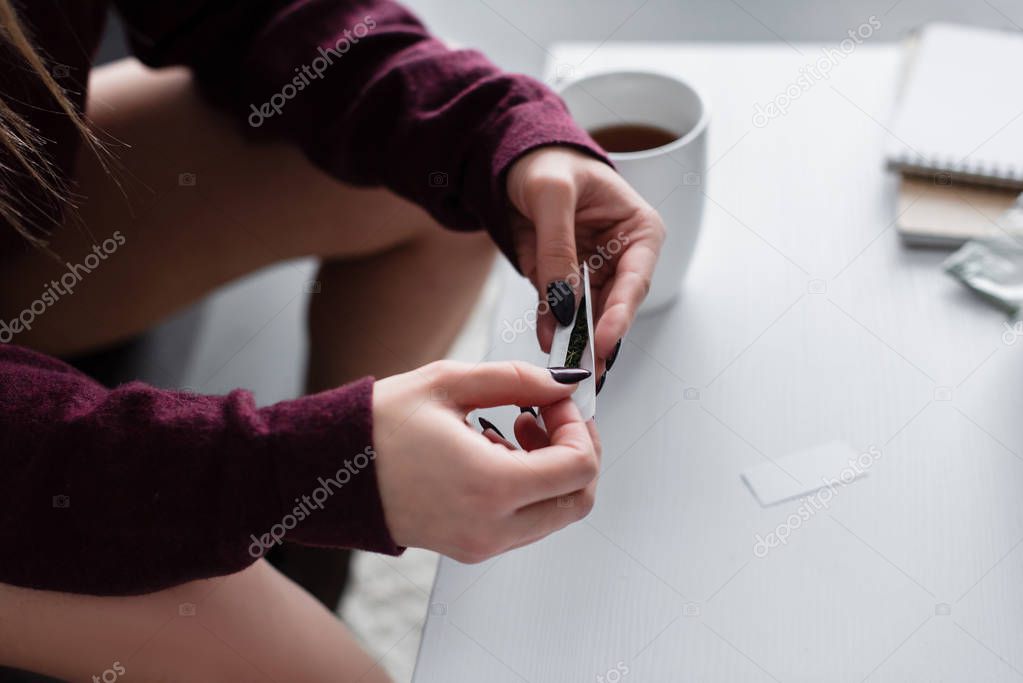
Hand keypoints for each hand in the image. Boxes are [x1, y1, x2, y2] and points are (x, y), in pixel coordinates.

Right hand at [372, 361, 600, 562]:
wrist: (327, 473)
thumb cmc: (377, 429)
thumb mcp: (449, 384)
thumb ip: (517, 379)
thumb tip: (563, 384)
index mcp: (492, 487)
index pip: (579, 467)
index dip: (579, 427)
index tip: (556, 402)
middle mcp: (492, 527)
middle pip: (577, 500)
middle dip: (576, 451)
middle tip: (550, 415)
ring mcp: (482, 544)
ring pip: (555, 513)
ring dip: (552, 469)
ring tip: (515, 427)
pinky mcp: (471, 547)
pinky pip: (525, 522)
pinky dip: (529, 487)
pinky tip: (497, 450)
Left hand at [506, 146, 665, 378]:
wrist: (515, 162)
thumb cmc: (547, 163)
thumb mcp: (551, 195)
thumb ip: (558, 248)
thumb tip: (565, 303)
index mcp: (638, 229)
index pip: (636, 279)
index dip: (621, 313)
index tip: (604, 340)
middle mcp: (622, 256)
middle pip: (615, 307)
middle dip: (598, 338)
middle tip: (585, 367)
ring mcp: (594, 272)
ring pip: (589, 316)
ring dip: (575, 340)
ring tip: (566, 365)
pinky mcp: (565, 282)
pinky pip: (559, 311)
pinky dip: (551, 327)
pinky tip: (545, 340)